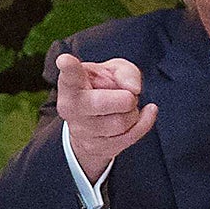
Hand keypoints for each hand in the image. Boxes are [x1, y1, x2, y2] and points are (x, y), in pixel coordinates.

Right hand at [56, 54, 157, 183]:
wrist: (91, 123)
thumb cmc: (101, 90)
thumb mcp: (111, 71)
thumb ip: (125, 71)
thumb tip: (133, 88)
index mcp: (71, 83)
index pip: (70, 75)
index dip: (68, 67)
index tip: (65, 60)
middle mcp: (71, 107)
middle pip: (101, 103)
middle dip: (124, 98)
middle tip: (127, 95)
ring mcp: (81, 130)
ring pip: (120, 123)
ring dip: (132, 112)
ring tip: (126, 107)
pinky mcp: (95, 148)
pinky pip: (130, 137)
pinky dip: (143, 123)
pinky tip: (144, 114)